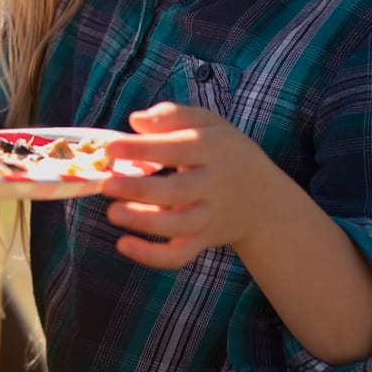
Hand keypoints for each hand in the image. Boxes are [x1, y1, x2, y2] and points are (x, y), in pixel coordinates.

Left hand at [100, 101, 273, 268]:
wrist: (265, 200)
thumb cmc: (225, 152)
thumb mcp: (208, 123)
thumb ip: (172, 116)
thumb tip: (136, 120)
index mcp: (213, 150)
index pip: (175, 148)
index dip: (141, 149)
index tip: (110, 148)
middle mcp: (214, 185)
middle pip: (176, 191)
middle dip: (139, 190)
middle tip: (106, 184)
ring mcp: (210, 216)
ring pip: (178, 226)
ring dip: (143, 222)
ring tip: (112, 213)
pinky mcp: (204, 240)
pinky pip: (180, 254)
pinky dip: (152, 256)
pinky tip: (124, 245)